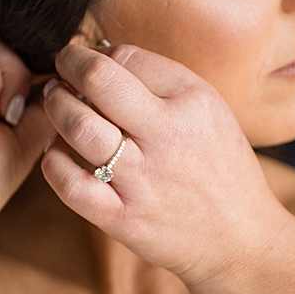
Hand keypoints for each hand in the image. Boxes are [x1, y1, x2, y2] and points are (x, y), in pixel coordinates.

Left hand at [40, 43, 293, 284]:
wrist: (241, 239)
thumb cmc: (217, 169)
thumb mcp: (209, 113)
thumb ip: (161, 82)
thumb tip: (99, 53)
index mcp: (194, 102)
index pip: (127, 57)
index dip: (95, 54)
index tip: (85, 59)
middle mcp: (169, 136)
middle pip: (99, 80)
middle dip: (68, 65)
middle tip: (61, 69)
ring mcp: (144, 180)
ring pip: (79, 127)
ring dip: (55, 107)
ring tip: (55, 102)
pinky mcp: (123, 218)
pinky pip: (70, 183)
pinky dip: (53, 161)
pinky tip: (57, 150)